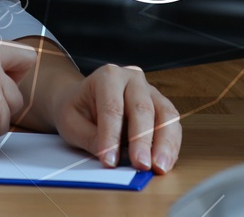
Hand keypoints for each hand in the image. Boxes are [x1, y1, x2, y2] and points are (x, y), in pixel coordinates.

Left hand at [51, 64, 181, 172]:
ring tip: (159, 167)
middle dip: (142, 140)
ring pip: (165, 115)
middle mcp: (133, 79)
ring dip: (164, 144)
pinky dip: (171, 146)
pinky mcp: (161, 107)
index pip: (112, 107)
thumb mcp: (70, 122)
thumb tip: (110, 158)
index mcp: (108, 76)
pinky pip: (173, 125)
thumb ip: (89, 138)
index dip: (111, 136)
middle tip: (140, 165)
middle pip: (142, 109)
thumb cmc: (77, 108)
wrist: (82, 99)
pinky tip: (165, 162)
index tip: (109, 160)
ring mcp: (151, 91)